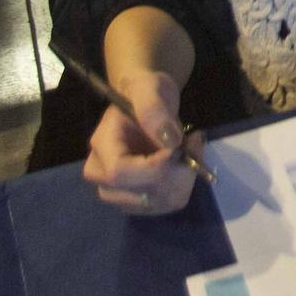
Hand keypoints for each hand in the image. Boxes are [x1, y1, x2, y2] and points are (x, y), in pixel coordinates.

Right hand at [80, 71, 203, 215]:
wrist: (149, 102)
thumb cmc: (146, 92)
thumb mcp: (151, 89)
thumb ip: (154, 110)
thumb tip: (168, 140)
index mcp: (101, 144)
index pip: (120, 172)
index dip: (154, 167)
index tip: (177, 147)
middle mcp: (102, 174)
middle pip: (139, 194)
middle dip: (175, 174)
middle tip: (194, 143)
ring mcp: (118, 191)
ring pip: (157, 203)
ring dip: (184, 179)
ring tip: (191, 149)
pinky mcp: (136, 201)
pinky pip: (166, 206)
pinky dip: (184, 186)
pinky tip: (185, 163)